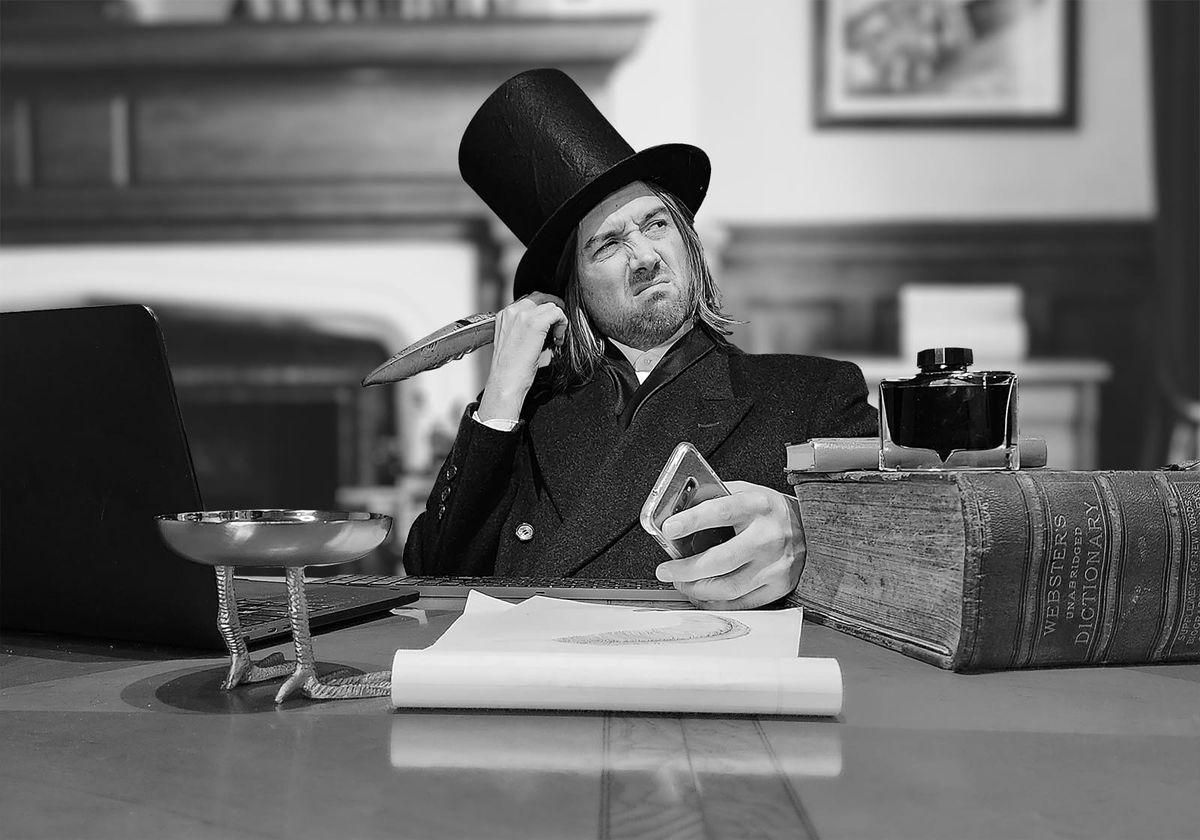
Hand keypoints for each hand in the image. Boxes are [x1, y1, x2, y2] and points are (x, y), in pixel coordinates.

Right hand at [477, 292, 567, 422]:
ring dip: (558, 320)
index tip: (548, 326)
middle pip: (540, 297)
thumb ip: (525, 328)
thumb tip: (545, 325)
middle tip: (558, 326)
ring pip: (551, 305)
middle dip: (553, 309)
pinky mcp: (535, 323)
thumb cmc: (511, 369)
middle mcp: (512, 311)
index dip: (542, 311)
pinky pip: (558, 312)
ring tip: (556, 338)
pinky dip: (562, 324)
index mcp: (504, 315)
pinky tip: (558, 339)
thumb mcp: (514, 341)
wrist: (505, 381)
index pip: (528, 300)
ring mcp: (523, 315)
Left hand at [655, 481, 805, 609]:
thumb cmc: (772, 511)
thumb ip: (714, 497)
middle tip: (666, 570)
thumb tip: (678, 509)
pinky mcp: (778, 586)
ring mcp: (775, 565)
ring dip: (696, 589)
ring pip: (727, 587)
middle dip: (686, 569)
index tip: (669, 528)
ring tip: (682, 582)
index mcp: (757, 506)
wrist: (813, 529)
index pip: (721, 512)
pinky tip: (702, 594)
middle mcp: (768, 537)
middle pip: (720, 560)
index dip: (692, 521)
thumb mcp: (746, 491)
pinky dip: (715, 602)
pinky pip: (740, 602)